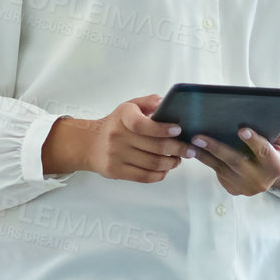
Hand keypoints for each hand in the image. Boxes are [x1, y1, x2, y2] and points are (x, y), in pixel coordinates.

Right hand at [42, 94, 189, 182]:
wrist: (90, 143)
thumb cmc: (117, 124)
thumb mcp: (130, 106)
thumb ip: (149, 102)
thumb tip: (167, 103)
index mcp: (123, 116)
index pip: (142, 124)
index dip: (163, 129)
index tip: (178, 130)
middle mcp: (117, 135)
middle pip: (155, 146)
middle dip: (178, 149)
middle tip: (189, 150)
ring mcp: (115, 155)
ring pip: (152, 163)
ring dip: (171, 163)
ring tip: (178, 159)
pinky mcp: (115, 171)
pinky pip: (143, 176)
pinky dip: (159, 175)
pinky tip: (165, 170)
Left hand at [186, 122, 279, 196]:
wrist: (270, 174)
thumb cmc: (275, 150)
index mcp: (275, 165)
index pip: (264, 151)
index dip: (254, 141)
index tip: (241, 130)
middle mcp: (260, 179)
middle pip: (236, 161)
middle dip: (216, 148)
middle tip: (199, 137)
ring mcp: (245, 187)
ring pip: (221, 167)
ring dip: (204, 154)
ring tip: (190, 142)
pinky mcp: (232, 188)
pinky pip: (216, 171)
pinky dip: (205, 160)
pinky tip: (194, 149)